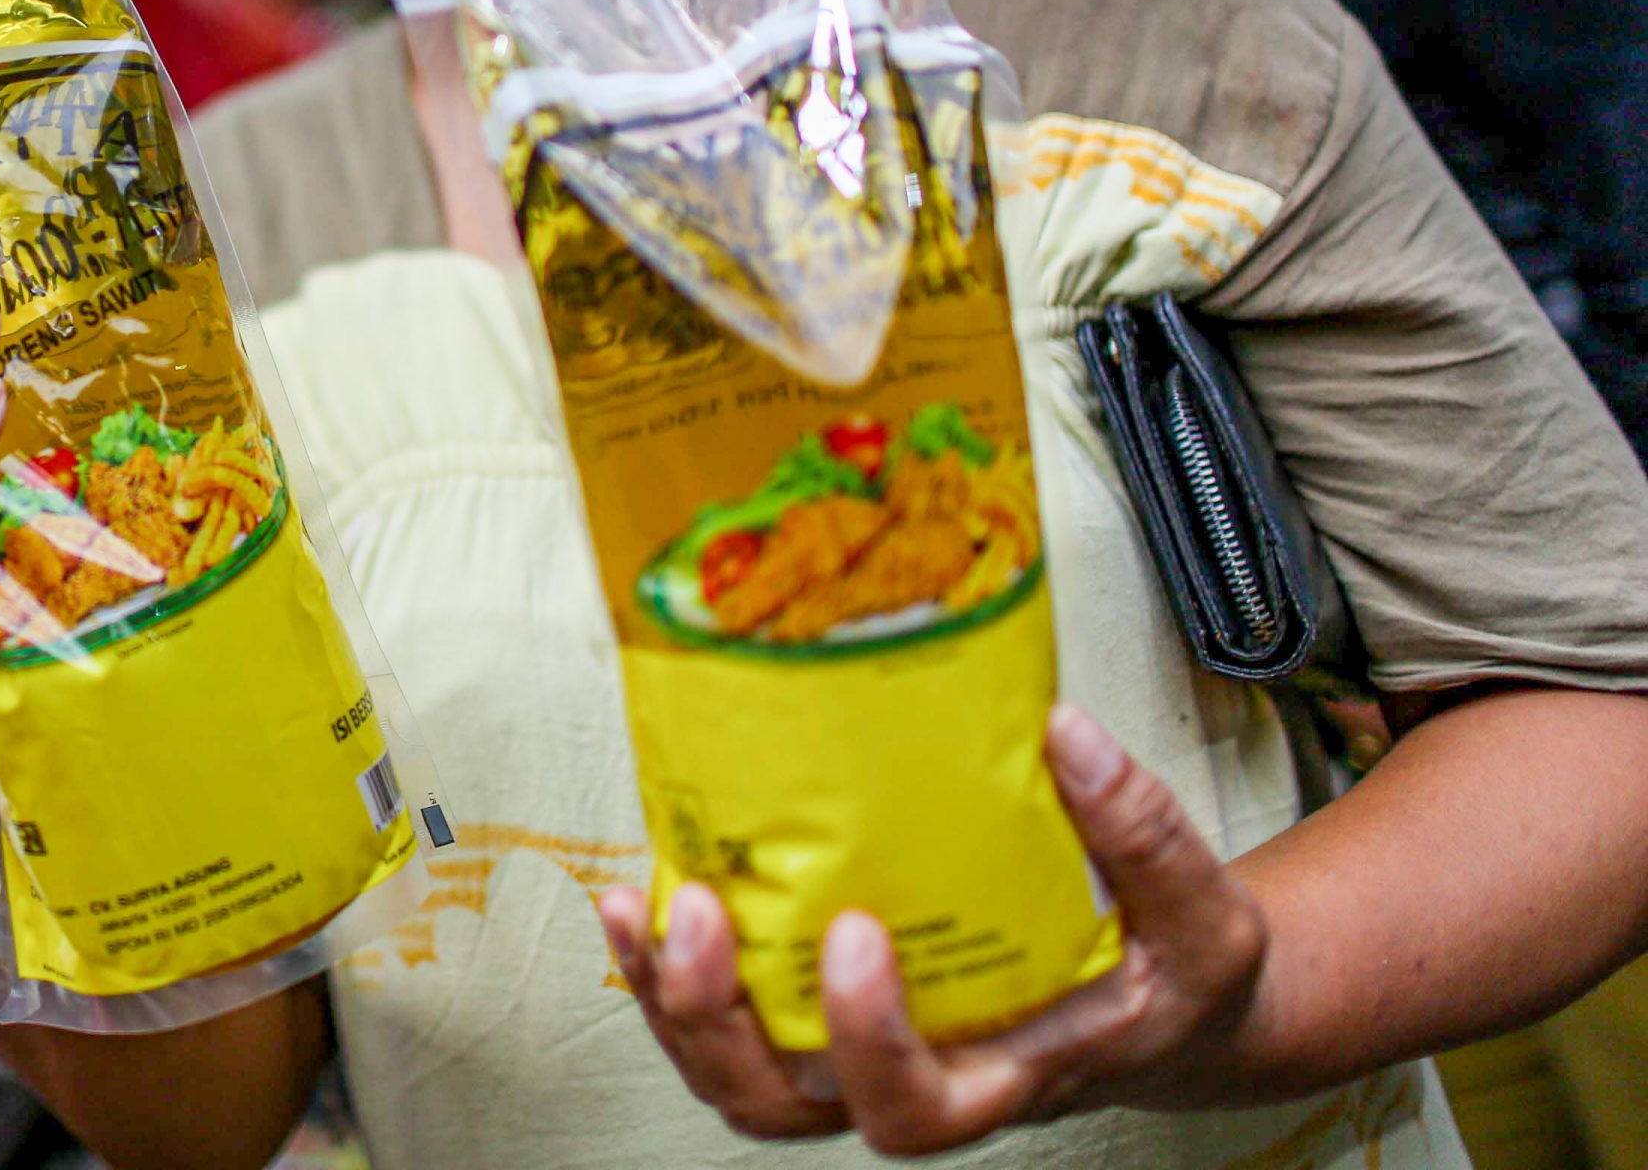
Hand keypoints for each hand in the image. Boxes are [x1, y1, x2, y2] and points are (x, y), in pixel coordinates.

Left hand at [600, 704, 1270, 1153]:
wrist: (1157, 1003)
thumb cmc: (1167, 974)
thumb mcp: (1198, 918)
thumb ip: (1144, 835)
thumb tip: (1068, 737)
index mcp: (1001, 1074)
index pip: (914, 1106)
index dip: (868, 1041)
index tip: (857, 935)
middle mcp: (914, 1074)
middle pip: (785, 1108)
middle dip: (721, 1023)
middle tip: (704, 917)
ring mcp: (853, 1047)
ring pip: (735, 1074)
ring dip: (671, 999)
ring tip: (648, 904)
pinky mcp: (817, 1001)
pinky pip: (726, 1015)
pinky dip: (667, 967)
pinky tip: (647, 894)